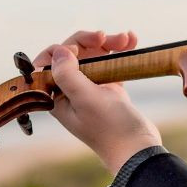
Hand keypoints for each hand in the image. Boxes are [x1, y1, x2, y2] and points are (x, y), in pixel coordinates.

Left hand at [32, 29, 162, 174]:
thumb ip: (67, 74)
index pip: (48, 62)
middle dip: (90, 41)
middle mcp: (70, 90)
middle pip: (73, 53)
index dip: (62, 49)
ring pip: (93, 54)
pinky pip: (109, 61)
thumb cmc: (110, 128)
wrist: (138, 149)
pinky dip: (119, 50)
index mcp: (56, 95)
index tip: (79, 50)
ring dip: (109, 42)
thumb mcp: (85, 99)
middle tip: (107, 38)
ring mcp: (90, 88)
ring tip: (127, 39)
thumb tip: (59, 51)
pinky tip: (131, 41)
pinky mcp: (108, 87)